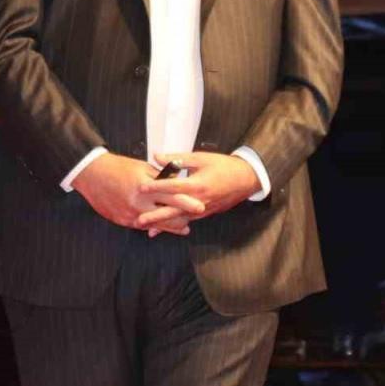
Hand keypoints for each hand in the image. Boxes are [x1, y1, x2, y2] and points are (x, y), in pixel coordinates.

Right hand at [71, 153, 204, 234]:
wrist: (92, 175)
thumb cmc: (118, 168)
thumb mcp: (142, 168)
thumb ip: (160, 177)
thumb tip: (176, 181)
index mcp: (145, 187)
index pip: (171, 197)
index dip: (187, 203)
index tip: (200, 206)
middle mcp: (138, 203)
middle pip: (165, 215)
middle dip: (182, 219)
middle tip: (195, 221)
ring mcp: (130, 214)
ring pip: (155, 225)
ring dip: (170, 226)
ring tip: (184, 228)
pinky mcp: (123, 221)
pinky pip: (142, 227)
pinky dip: (154, 227)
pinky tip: (163, 228)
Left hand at [137, 152, 262, 225]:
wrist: (246, 179)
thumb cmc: (223, 166)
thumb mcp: (201, 158)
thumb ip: (177, 159)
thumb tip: (156, 156)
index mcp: (197, 185)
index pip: (172, 187)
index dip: (156, 186)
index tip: (141, 187)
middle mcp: (199, 201)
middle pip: (173, 210)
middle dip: (155, 216)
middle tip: (138, 220)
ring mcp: (202, 210)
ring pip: (179, 219)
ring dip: (163, 225)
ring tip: (147, 229)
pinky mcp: (205, 214)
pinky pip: (187, 220)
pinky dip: (175, 225)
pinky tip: (165, 229)